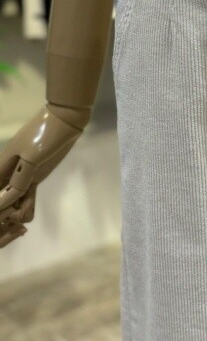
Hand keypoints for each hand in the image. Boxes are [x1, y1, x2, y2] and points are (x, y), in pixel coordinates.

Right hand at [0, 106, 82, 247]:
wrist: (66, 120)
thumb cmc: (46, 134)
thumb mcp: (32, 156)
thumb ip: (20, 177)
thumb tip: (9, 197)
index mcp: (3, 163)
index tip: (1, 217)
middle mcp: (10, 170)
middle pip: (2, 194)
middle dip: (5, 208)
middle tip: (13, 221)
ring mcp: (24, 172)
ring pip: (15, 195)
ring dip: (15, 208)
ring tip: (21, 220)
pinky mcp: (37, 174)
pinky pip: (28, 192)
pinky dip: (27, 203)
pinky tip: (27, 215)